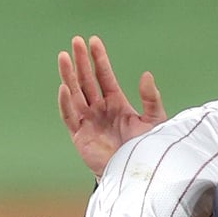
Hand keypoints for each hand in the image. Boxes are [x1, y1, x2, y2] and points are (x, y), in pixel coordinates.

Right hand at [57, 35, 165, 177]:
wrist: (136, 175)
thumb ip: (151, 99)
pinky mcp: (80, 136)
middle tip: (76, 41)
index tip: (93, 41)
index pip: (105, 76)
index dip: (99, 59)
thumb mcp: (154, 121)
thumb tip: (146, 74)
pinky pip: (70, 116)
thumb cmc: (146, 150)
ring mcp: (88, 121)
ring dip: (69, 75)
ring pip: (75, 93)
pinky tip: (64, 87)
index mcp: (116, 103)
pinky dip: (66, 102)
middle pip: (87, 80)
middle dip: (81, 61)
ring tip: (63, 56)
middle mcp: (100, 109)